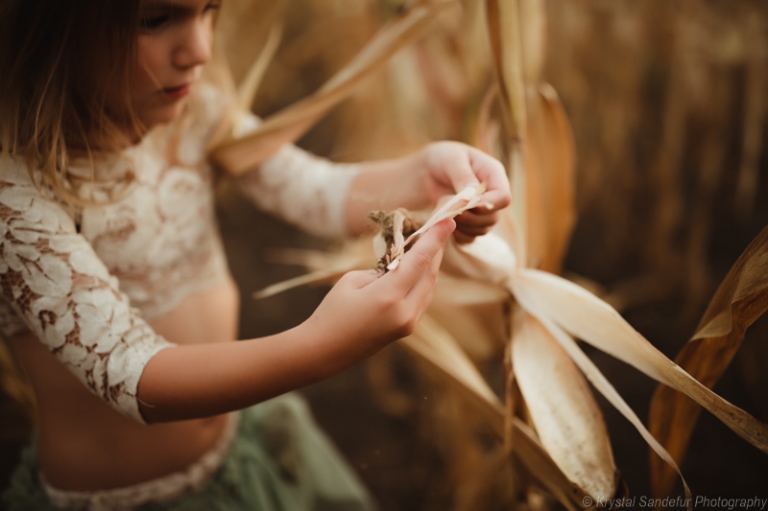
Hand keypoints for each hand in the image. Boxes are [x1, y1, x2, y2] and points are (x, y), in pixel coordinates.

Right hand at [304, 219, 454, 367]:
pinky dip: (423, 279)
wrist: (325, 351)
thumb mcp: (352, 280)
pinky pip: (423, 298)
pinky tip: (419, 267)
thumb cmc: (332, 312)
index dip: (435, 238)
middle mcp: (405, 313)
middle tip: (438, 226)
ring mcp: (409, 324)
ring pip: (429, 287)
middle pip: (429, 274)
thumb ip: (382, 269)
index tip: (448, 220)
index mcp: (388, 297)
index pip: (419, 261)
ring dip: (430, 264)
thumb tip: (401, 263)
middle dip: (435, 248)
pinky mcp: (407, 329)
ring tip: (428, 243)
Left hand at [421, 141, 510, 242]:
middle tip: (449, 211)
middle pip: (493, 217)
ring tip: (444, 213)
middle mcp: (493, 193)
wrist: (430, 168)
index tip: (466, 206)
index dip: (487, 205)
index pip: (503, 197)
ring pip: (483, 228)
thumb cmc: (443, 157)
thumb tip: (474, 194)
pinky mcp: (472, 221)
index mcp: (494, 174)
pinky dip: (459, 235)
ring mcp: (484, 209)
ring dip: (463, 226)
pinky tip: (445, 224)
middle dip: (470, 217)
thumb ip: (463, 176)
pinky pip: (471, 236)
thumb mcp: (452, 160)